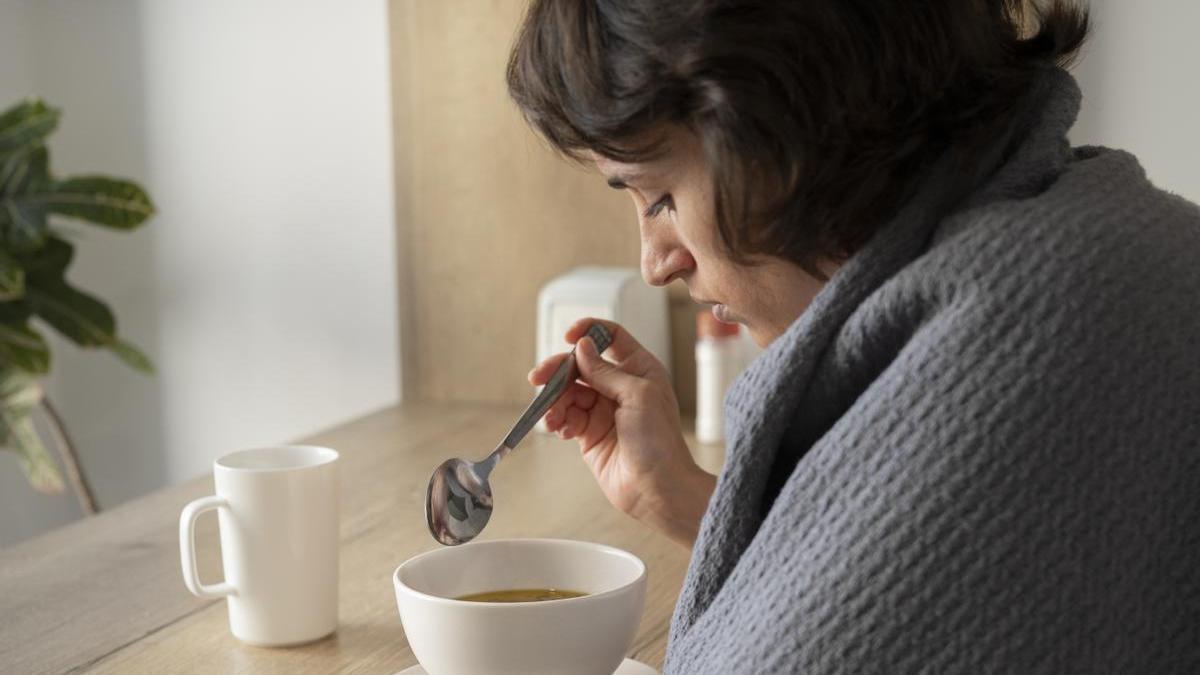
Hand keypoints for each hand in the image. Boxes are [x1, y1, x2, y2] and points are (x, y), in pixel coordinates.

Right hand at [529, 318, 715, 546]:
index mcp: (638, 369)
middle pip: (580, 365)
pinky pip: (565, 417)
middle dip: (558, 371)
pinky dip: (558, 420)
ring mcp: (603, 409)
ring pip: (568, 392)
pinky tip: (561, 430)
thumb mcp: (636, 395)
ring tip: (551, 418)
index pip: (611, 337)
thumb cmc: (659, 441)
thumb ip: (605, 371)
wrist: (657, 489)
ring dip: (554, 401)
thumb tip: (581, 347)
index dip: (588, 331)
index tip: (568, 337)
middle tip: (538, 379)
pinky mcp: (589, 433)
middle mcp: (620, 386)